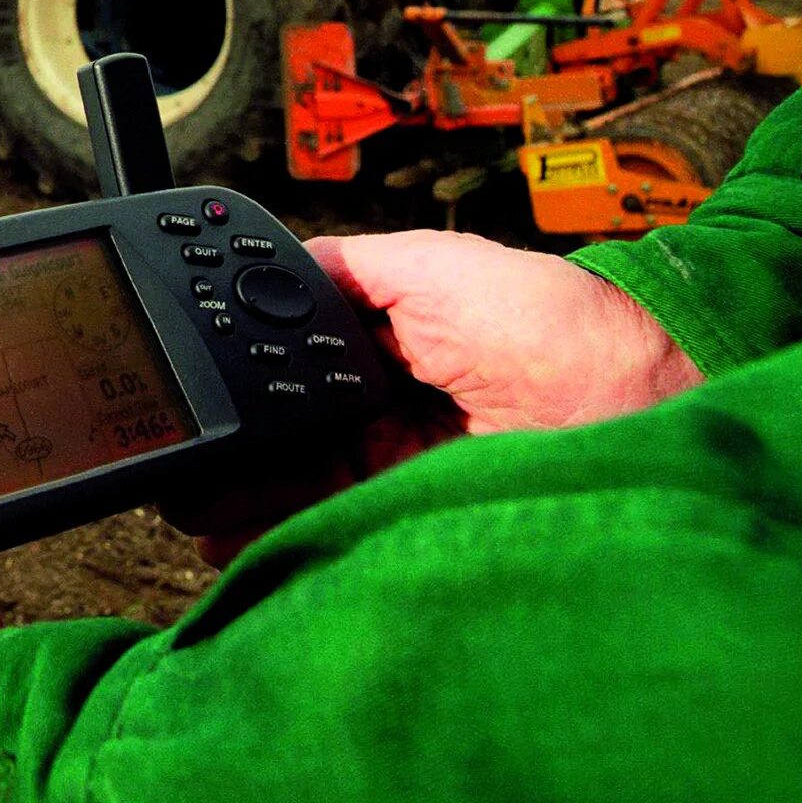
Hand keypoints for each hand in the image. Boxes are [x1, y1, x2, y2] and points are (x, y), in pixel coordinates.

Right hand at [162, 231, 699, 564]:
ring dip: (236, 497)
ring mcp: (400, 475)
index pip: (295, 366)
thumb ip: (351, 267)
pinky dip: (277, 540)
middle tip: (170, 457)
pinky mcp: (416, 526)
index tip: (189, 383)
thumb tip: (271, 259)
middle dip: (225, 445)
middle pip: (284, 433)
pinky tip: (231, 542)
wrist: (630, 405)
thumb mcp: (435, 265)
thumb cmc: (552, 323)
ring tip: (183, 503)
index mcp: (390, 347)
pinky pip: (331, 531)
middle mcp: (388, 414)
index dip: (242, 379)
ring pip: (295, 487)